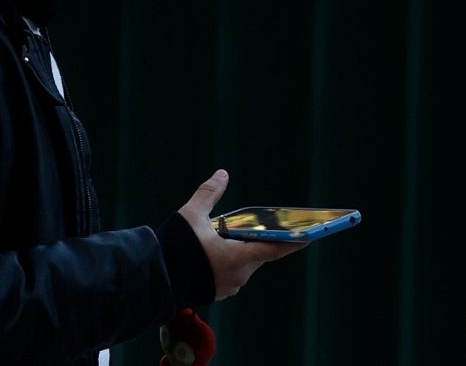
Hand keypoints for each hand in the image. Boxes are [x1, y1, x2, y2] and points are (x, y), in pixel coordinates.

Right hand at [177, 169, 308, 299]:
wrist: (155, 276)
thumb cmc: (176, 245)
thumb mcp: (191, 215)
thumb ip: (209, 194)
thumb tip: (222, 173)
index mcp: (239, 257)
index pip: (275, 249)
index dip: (294, 242)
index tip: (310, 236)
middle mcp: (239, 275)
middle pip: (256, 256)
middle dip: (252, 241)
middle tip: (244, 228)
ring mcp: (228, 286)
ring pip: (242, 266)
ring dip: (237, 253)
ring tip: (219, 239)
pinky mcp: (216, 292)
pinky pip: (229, 275)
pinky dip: (225, 263)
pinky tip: (209, 255)